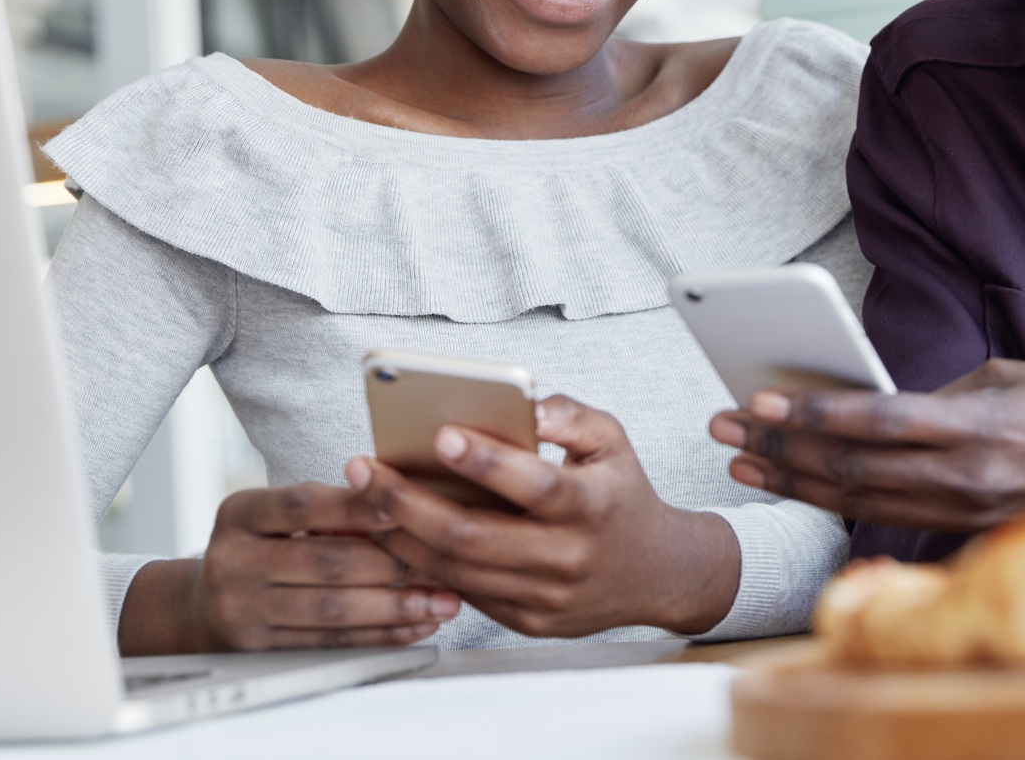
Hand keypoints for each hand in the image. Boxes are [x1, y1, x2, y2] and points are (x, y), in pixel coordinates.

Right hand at [117, 482, 459, 653]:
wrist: (202, 608)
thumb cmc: (261, 548)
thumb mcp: (274, 517)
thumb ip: (327, 508)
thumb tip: (403, 504)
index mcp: (239, 514)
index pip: (303, 506)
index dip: (356, 507)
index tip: (405, 510)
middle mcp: (234, 561)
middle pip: (326, 563)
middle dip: (395, 566)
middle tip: (444, 565)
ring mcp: (243, 610)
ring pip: (333, 610)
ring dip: (398, 607)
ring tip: (442, 602)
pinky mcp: (260, 651)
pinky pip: (331, 645)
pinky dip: (380, 637)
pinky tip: (414, 628)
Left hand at [345, 396, 740, 638]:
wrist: (659, 573)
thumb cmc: (622, 496)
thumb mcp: (611, 441)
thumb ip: (569, 415)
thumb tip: (524, 405)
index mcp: (592, 505)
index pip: (534, 485)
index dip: (486, 462)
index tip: (441, 433)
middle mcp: (567, 557)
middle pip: (473, 535)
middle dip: (408, 502)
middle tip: (365, 469)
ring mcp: (544, 596)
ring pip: (456, 569)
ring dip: (400, 535)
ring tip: (365, 498)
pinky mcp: (527, 619)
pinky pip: (463, 591)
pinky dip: (421, 563)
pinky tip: (392, 533)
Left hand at [709, 358, 1024, 530]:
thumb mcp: (1016, 376)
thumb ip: (947, 392)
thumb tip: (887, 404)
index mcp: (981, 428)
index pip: (876, 423)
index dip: (812, 414)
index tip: (761, 400)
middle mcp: (970, 479)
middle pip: (853, 469)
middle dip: (782, 448)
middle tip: (726, 427)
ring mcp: (970, 514)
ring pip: (863, 501)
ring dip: (796, 481)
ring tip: (744, 460)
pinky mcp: (974, 533)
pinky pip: (892, 518)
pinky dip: (839, 503)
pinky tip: (802, 488)